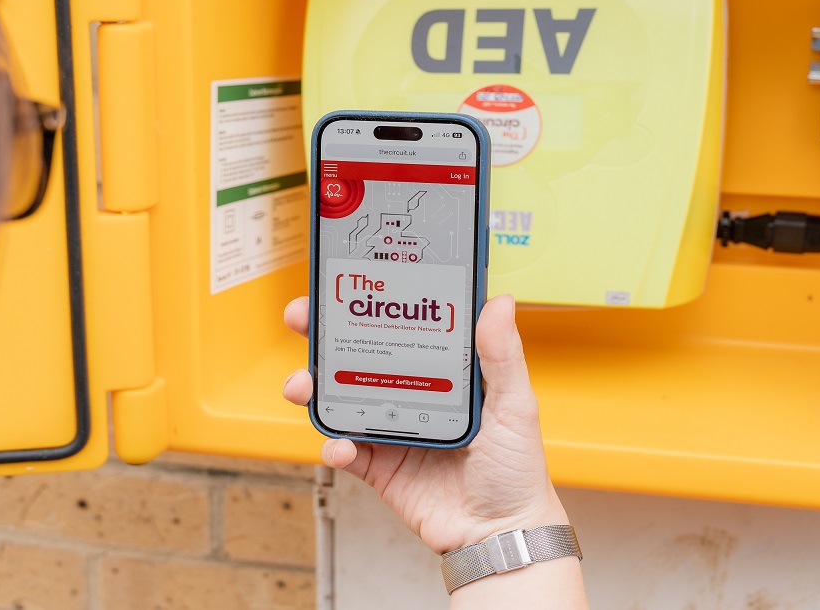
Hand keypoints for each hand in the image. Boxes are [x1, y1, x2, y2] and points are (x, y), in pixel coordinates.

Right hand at [281, 294, 567, 554]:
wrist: (500, 535)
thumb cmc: (517, 470)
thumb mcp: (515, 405)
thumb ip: (503, 356)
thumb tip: (500, 302)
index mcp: (443, 373)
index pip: (403, 328)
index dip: (374, 305)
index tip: (348, 283)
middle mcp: (412, 395)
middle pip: (359, 356)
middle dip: (324, 337)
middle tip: (302, 320)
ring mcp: (392, 430)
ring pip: (341, 400)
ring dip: (314, 388)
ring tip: (303, 385)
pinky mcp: (378, 467)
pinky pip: (346, 450)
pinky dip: (334, 445)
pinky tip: (339, 444)